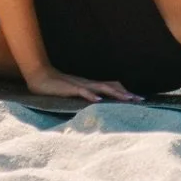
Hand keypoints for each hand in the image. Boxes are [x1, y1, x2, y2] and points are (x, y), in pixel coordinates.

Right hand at [23, 67, 141, 103]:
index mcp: (90, 85)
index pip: (112, 87)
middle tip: (140, 100)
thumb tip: (98, 104)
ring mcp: (79, 84)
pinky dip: (91, 96)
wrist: (40, 76)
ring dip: (114, 93)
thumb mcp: (74, 93)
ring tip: (127, 99)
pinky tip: (98, 101)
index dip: (125, 92)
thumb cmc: (57, 86)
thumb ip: (85, 97)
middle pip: (111, 86)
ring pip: (101, 88)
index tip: (138, 99)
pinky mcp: (69, 88)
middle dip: (126, 93)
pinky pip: (82, 91)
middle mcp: (88, 83)